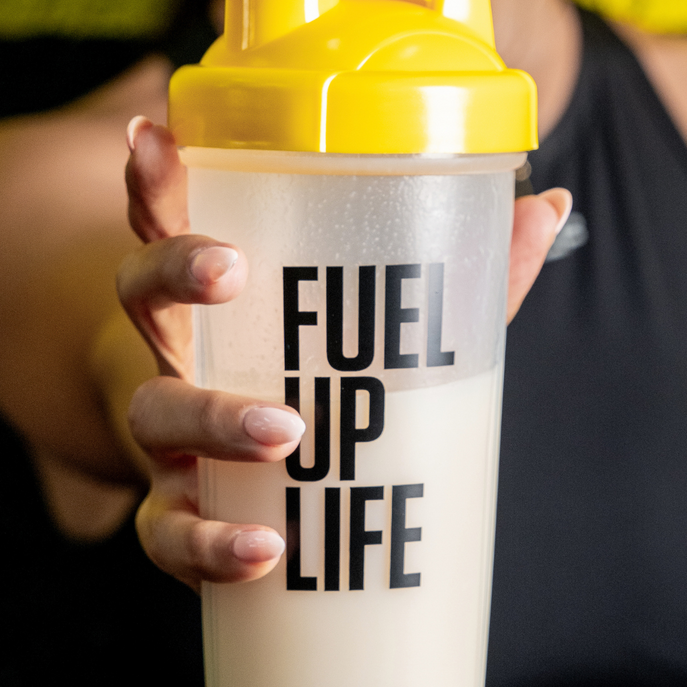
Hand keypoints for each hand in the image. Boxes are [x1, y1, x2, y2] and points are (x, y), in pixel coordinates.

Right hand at [118, 117, 569, 590]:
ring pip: (153, 411)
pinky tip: (265, 553)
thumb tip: (546, 206)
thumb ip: (455, 283)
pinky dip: (211, 546)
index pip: (176, 221)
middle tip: (234, 270)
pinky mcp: (176, 522)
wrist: (255, 501)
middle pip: (141, 296)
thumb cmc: (325, 401)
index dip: (158, 179)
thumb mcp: (386, 339)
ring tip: (288, 430)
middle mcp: (181, 359)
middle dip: (176, 271)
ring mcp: (170, 443)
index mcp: (224, 303)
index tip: (155, 133)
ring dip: (212, 415)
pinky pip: (168, 535)